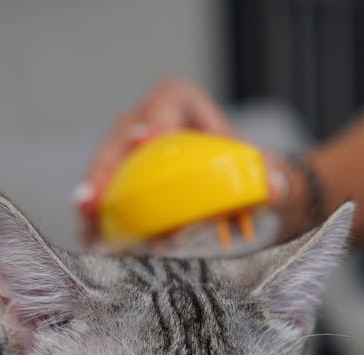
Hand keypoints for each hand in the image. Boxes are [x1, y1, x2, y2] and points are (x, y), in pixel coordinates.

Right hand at [73, 76, 288, 242]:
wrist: (233, 198)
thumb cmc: (244, 175)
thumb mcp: (263, 173)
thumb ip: (273, 178)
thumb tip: (275, 190)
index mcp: (179, 103)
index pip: (165, 103)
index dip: (154, 120)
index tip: (149, 140)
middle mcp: (144, 123)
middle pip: (120, 139)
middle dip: (108, 166)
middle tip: (100, 192)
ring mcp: (126, 157)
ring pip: (105, 172)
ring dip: (96, 198)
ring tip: (88, 221)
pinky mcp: (119, 188)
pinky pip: (104, 201)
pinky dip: (98, 222)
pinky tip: (92, 241)